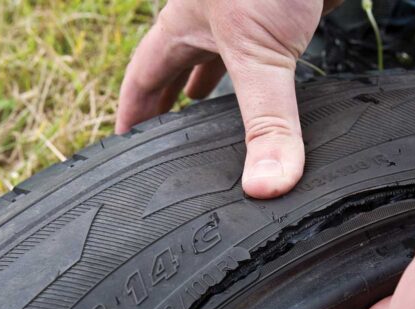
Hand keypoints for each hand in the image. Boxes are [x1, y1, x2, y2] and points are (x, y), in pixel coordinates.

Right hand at [116, 0, 340, 197]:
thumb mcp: (259, 50)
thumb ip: (267, 120)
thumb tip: (264, 185)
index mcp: (184, 26)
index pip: (143, 78)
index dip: (132, 112)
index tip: (125, 144)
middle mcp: (211, 21)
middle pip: (179, 69)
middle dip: (172, 106)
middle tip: (171, 145)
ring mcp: (249, 15)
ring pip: (224, 61)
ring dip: (218, 90)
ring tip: (215, 123)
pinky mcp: (289, 14)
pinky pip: (270, 57)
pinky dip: (269, 79)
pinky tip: (276, 91)